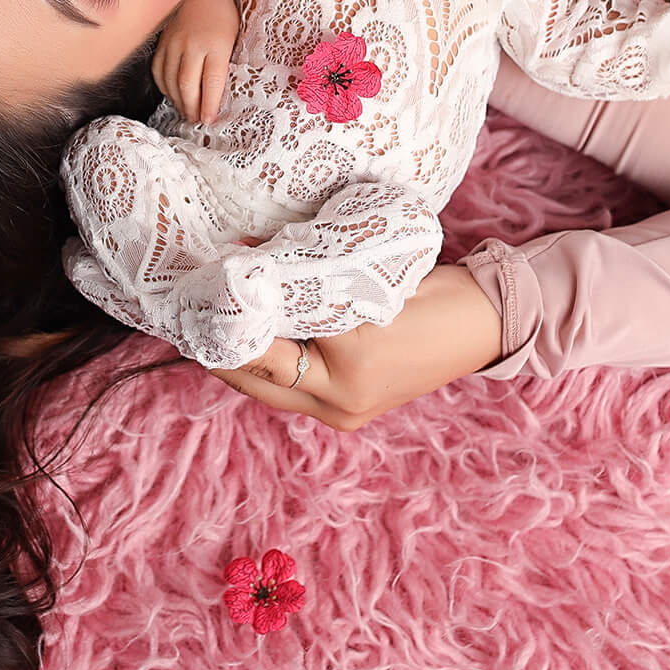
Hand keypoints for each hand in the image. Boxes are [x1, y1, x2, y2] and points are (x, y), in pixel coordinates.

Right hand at [153, 0, 240, 123]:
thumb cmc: (225, 17)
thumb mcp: (235, 39)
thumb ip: (227, 65)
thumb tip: (221, 95)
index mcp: (216, 44)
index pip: (212, 81)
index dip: (210, 104)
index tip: (209, 119)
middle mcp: (192, 44)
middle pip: (187, 84)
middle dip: (191, 107)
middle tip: (196, 120)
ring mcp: (174, 43)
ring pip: (170, 80)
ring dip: (177, 100)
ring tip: (185, 112)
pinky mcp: (163, 42)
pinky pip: (158, 70)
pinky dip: (164, 86)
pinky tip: (172, 94)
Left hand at [207, 265, 505, 430]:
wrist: (480, 323)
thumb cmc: (430, 298)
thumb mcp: (364, 284)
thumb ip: (307, 281)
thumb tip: (248, 258)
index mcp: (344, 375)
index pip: (262, 353)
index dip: (227, 322)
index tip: (200, 291)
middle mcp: (339, 405)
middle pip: (255, 380)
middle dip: (219, 349)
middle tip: (188, 315)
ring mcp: (344, 412)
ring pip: (270, 388)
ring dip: (241, 358)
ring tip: (211, 324)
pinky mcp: (349, 408)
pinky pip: (293, 388)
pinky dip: (269, 364)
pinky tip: (252, 337)